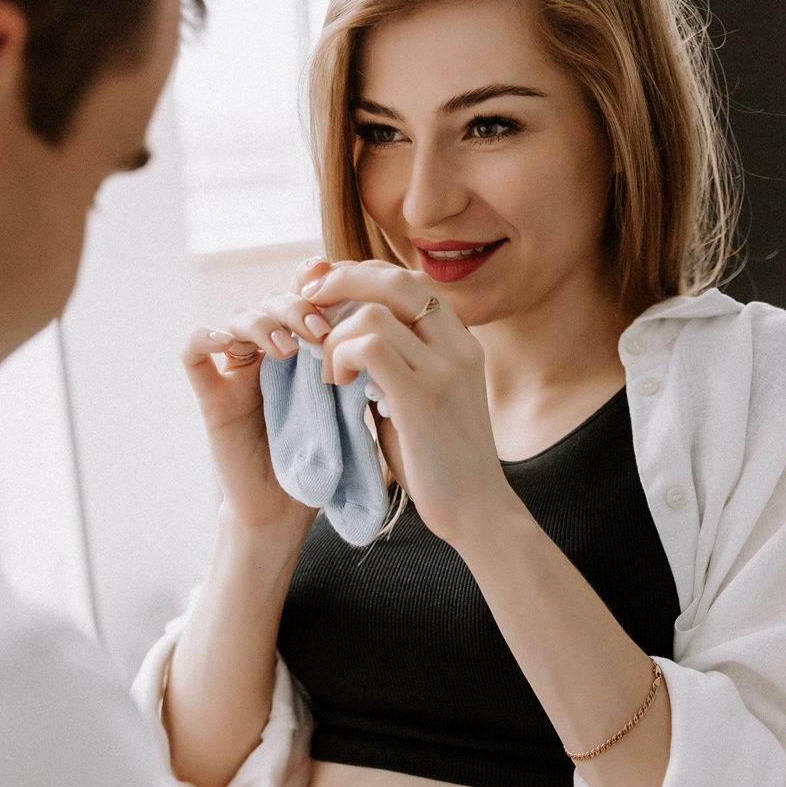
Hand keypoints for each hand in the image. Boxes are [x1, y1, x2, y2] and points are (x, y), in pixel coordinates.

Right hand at [181, 259, 341, 532]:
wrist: (288, 511)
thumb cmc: (324, 461)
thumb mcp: (350, 408)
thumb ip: (357, 370)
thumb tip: (386, 330)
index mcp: (305, 351)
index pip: (306, 298)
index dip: (319, 287)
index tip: (342, 296)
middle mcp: (269, 354)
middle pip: (273, 302)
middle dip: (297, 308)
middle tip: (320, 332)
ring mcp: (237, 372)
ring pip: (238, 319)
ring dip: (263, 323)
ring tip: (287, 349)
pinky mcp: (212, 397)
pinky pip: (193, 354)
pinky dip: (202, 337)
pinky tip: (223, 341)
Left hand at [296, 259, 510, 544]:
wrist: (477, 511)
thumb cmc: (440, 464)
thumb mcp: (417, 402)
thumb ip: (392, 369)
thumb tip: (345, 342)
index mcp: (461, 343)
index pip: (409, 280)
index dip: (361, 275)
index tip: (326, 292)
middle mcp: (458, 345)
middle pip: (393, 278)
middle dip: (341, 282)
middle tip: (308, 306)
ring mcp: (444, 368)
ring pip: (374, 312)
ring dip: (335, 336)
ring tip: (330, 374)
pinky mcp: (423, 395)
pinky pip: (370, 346)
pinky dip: (342, 355)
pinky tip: (337, 383)